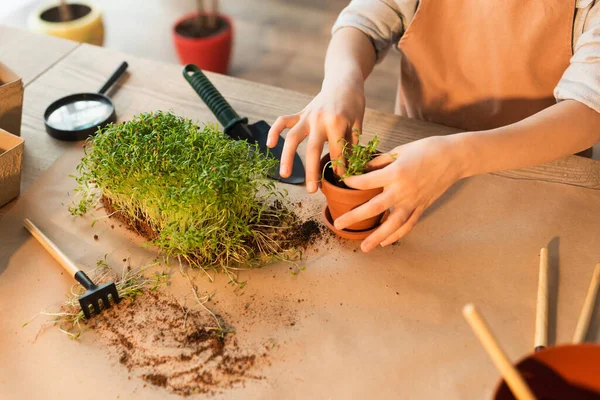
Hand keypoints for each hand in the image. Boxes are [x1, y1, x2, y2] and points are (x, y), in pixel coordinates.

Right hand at [267, 76, 365, 192]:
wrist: (343, 81)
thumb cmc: (354, 104)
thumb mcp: (358, 123)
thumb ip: (351, 143)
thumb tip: (348, 166)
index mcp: (337, 123)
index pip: (336, 152)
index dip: (339, 168)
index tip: (340, 181)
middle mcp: (319, 120)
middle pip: (312, 150)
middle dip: (311, 172)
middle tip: (312, 191)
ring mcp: (307, 116)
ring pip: (292, 138)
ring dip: (287, 157)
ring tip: (284, 175)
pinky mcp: (300, 114)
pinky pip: (283, 122)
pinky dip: (274, 131)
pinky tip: (269, 145)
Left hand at [334, 135, 468, 251]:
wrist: (454, 158)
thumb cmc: (427, 149)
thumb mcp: (400, 150)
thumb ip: (380, 162)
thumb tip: (362, 170)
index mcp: (395, 173)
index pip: (366, 182)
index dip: (352, 183)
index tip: (343, 183)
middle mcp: (402, 190)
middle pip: (374, 207)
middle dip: (354, 217)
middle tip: (339, 225)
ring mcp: (413, 201)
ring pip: (392, 224)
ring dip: (377, 237)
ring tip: (364, 247)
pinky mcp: (422, 207)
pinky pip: (408, 224)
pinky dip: (397, 235)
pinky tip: (385, 242)